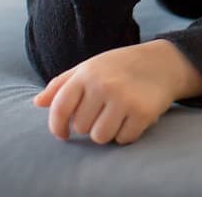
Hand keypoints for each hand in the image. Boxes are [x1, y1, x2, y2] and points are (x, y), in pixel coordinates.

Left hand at [33, 41, 201, 144]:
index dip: (56, 127)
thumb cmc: (120, 66)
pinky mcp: (143, 112)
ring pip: (100, 137)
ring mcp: (124, 99)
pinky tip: (133, 118)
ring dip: (107, 132)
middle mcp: (104, 85)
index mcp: (87, 73)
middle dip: (91, 124)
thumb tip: (37, 103)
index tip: (62, 134)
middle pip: (81, 127)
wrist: (163, 62)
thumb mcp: (90, 67)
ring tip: (117, 116)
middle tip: (104, 111)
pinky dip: (127, 134)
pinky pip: (123, 139)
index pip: (60, 108)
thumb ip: (62, 84)